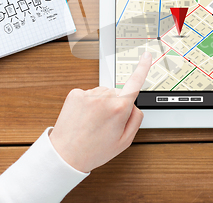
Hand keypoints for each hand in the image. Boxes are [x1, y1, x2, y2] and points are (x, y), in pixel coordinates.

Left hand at [49, 52, 151, 172]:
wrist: (65, 155)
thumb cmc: (95, 151)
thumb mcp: (125, 141)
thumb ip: (136, 119)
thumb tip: (133, 105)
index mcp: (120, 108)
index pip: (135, 82)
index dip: (143, 67)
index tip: (147, 55)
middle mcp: (105, 97)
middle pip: (117, 94)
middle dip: (116, 105)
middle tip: (106, 125)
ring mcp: (89, 94)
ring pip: (103, 93)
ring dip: (101, 104)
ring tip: (93, 123)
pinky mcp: (75, 94)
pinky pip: (89, 94)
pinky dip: (88, 104)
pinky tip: (84, 118)